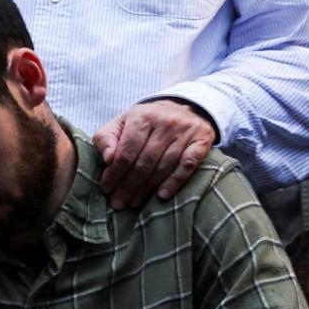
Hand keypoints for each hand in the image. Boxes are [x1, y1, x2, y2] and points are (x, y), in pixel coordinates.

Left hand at [93, 100, 215, 209]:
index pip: (126, 151)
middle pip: (144, 162)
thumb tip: (107, 159)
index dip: (115, 173)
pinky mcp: (202, 140)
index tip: (107, 189)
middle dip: (128, 186)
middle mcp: (164, 123)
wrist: (184, 105)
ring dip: (147, 188)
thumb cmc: (146, 120)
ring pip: (164, 166)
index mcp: (141, 117)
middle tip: (118, 203)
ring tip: (134, 202)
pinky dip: (175, 181)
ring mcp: (185, 132)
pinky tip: (162, 195)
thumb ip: (107, 138)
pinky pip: (188, 165)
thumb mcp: (121, 122)